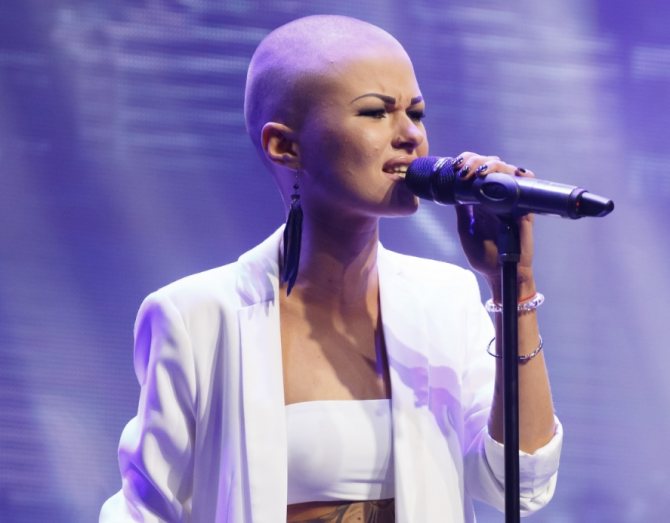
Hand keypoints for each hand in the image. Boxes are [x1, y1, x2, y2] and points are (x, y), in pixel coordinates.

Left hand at [453, 152, 535, 297]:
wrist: (499, 274)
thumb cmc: (483, 256)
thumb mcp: (466, 229)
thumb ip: (462, 210)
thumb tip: (451, 188)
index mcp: (483, 200)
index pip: (478, 171)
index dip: (468, 161)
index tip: (456, 166)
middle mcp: (499, 197)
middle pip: (492, 166)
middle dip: (476, 161)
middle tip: (464, 170)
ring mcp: (513, 201)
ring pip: (508, 171)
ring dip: (494, 166)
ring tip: (480, 173)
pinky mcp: (525, 210)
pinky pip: (528, 187)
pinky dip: (521, 176)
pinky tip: (511, 173)